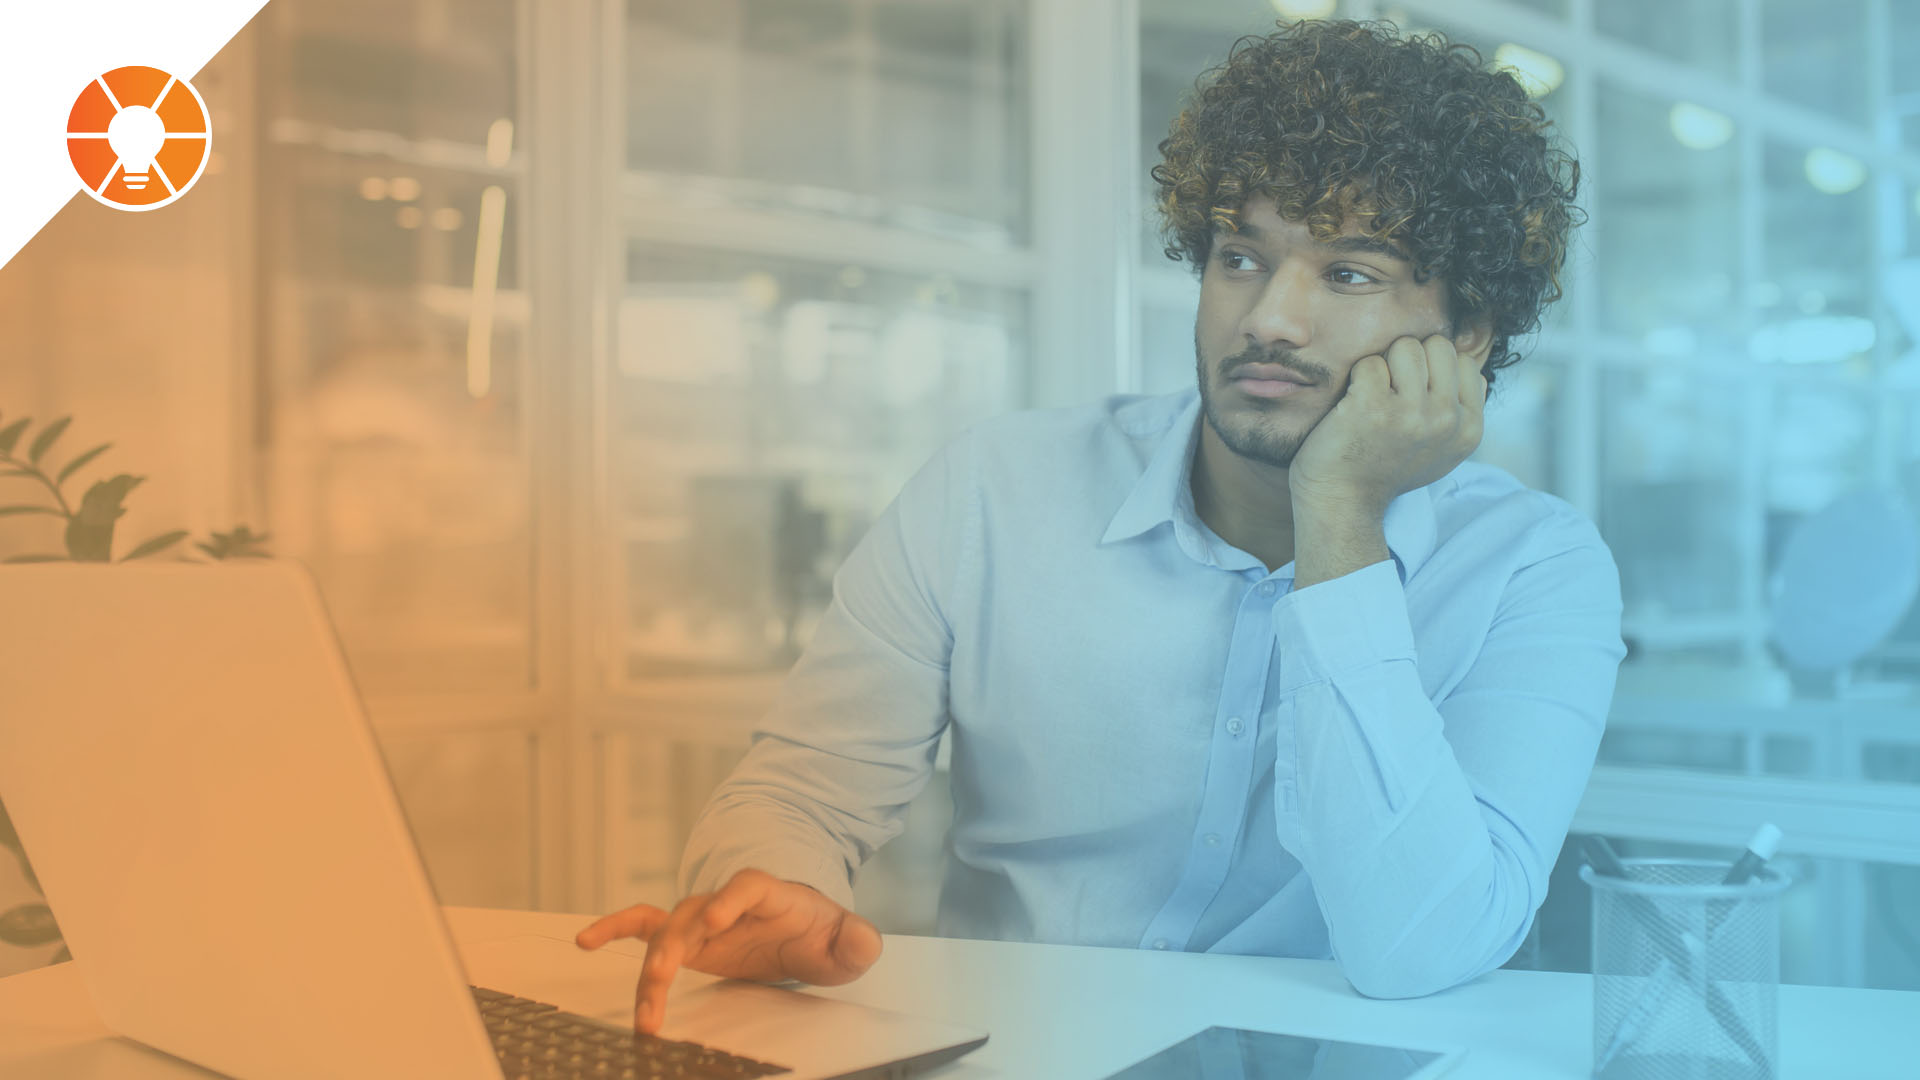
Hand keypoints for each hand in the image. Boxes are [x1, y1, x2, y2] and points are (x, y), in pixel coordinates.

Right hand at [574, 869, 882, 1034]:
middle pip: (692, 914)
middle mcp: (726, 901)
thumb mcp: (848, 941)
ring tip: (645, 1011)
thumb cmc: (821, 935)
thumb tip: (862, 942)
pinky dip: (612, 929)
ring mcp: (700, 918)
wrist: (802, 931)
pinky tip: (585, 940)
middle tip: (662, 976)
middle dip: (674, 944)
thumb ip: (858, 941)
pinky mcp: (684, 938)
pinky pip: (641, 926)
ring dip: (650, 969)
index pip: (747, 886)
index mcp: (768, 893)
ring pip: (664, 934)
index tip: (713, 920)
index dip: (728, 899)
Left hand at [1288, 333, 1486, 515]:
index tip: (1414, 394)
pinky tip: (1353, 405)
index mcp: (1468, 429)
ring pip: (1405, 346)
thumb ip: (1460, 410)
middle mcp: (1446, 420)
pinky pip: (1369, 363)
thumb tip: (1466, 366)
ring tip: (1374, 395)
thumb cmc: (1385, 469)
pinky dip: (1356, 378)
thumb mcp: (1442, 449)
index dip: (1435, 368)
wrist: (1343, 502)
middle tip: (1391, 390)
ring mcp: (1411, 413)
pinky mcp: (1373, 406)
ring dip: (1384, 364)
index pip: (1465, 362)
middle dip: (1411, 359)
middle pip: (1437, 346)